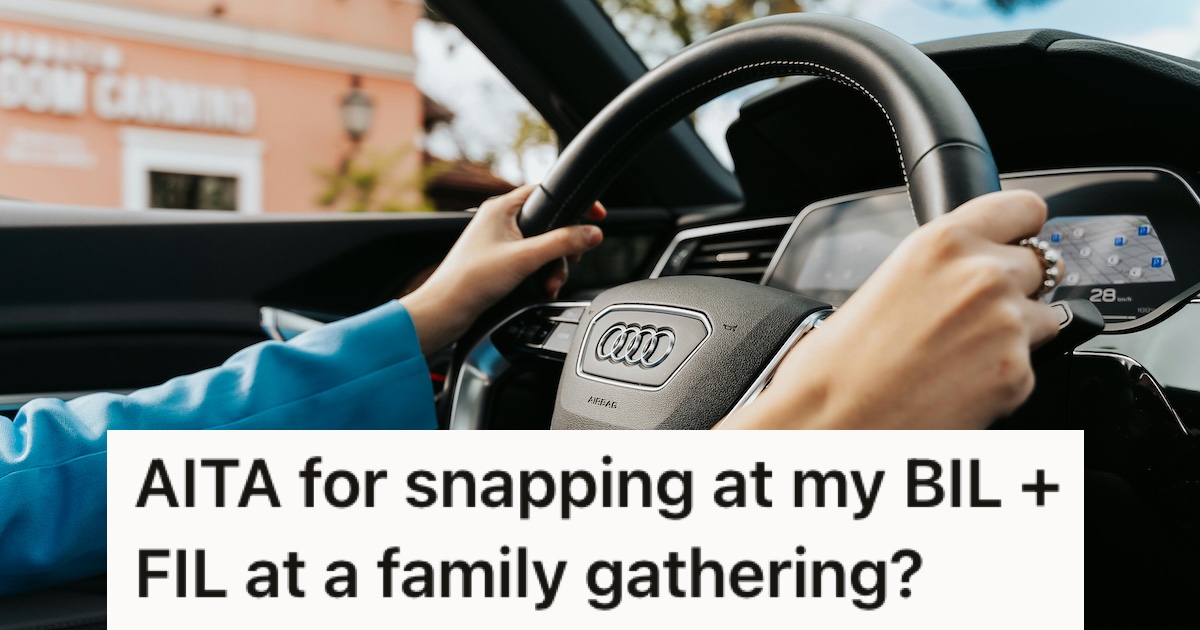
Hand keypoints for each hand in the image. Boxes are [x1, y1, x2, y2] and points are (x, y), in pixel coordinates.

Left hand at [401, 185, 604, 353]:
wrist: (446, 310)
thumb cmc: (471, 280)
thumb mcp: (525, 259)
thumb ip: (561, 243)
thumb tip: (591, 233)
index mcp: (502, 208)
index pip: (546, 193)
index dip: (573, 204)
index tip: (595, 216)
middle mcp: (500, 221)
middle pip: (549, 224)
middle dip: (563, 248)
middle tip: (570, 261)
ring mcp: (500, 241)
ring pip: (541, 246)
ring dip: (552, 266)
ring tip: (549, 284)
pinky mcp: (499, 261)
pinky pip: (531, 261)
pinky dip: (540, 274)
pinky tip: (542, 289)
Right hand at [722, 190, 1062, 429]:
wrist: (835, 417)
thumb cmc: (840, 360)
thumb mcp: (888, 280)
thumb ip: (943, 265)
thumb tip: (975, 267)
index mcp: (944, 242)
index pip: (1025, 208)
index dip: (1022, 230)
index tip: (1019, 241)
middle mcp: (982, 275)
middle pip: (1040, 265)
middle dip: (1017, 287)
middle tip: (974, 317)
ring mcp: (1007, 325)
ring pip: (1044, 317)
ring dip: (1016, 333)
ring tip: (963, 355)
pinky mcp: (1017, 374)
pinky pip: (1030, 366)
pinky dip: (1003, 377)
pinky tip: (959, 384)